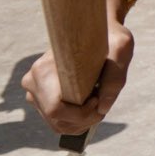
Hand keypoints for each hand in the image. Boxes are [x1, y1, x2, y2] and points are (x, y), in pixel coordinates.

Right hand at [23, 16, 133, 134]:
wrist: (97, 31)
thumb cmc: (109, 38)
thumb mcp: (121, 49)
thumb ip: (115, 78)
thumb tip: (102, 108)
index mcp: (44, 70)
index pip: (56, 109)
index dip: (80, 113)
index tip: (98, 99)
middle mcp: (33, 82)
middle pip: (57, 120)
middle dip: (84, 120)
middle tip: (101, 103)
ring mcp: (35, 92)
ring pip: (57, 124)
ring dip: (81, 122)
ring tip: (97, 102)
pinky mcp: (41, 98)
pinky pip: (57, 122)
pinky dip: (76, 121)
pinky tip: (88, 107)